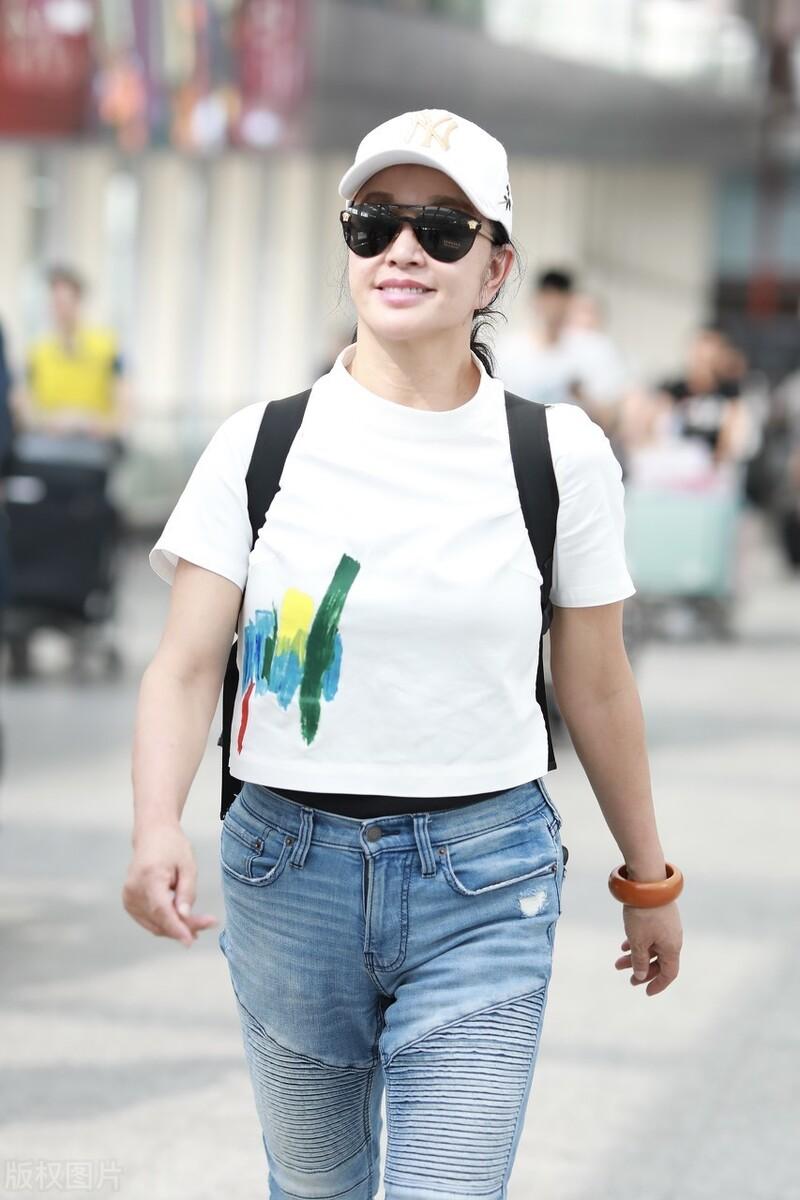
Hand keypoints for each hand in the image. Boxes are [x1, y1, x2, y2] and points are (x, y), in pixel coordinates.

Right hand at [122, 825, 217, 947]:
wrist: (152, 835)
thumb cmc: (172, 847)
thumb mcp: (188, 865)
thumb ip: (187, 892)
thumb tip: (185, 917)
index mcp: (149, 877)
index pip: (161, 910)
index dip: (176, 928)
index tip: (190, 941)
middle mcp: (133, 890)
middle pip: (160, 920)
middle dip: (185, 927)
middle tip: (210, 923)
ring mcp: (128, 898)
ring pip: (154, 924)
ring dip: (177, 927)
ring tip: (200, 922)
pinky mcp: (128, 903)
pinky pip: (149, 920)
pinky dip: (166, 923)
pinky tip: (182, 919)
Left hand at [614, 901, 682, 995]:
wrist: (647, 882)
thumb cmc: (644, 914)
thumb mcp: (638, 941)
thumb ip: (639, 960)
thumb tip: (640, 975)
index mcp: (672, 948)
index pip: (669, 973)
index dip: (658, 984)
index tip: (646, 992)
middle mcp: (672, 938)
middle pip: (659, 962)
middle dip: (643, 971)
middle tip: (628, 979)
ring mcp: (666, 927)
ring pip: (652, 948)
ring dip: (636, 956)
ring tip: (618, 962)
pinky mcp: (659, 916)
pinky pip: (650, 936)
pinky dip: (638, 942)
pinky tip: (624, 944)